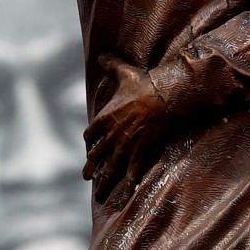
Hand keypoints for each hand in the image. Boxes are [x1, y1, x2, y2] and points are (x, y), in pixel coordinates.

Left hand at [83, 55, 168, 198]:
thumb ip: (111, 65)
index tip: (89, 147)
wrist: (163, 96)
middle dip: (91, 167)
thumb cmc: (143, 84)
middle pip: (97, 155)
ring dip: (104, 182)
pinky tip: (125, 194)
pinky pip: (132, 170)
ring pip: (111, 167)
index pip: (91, 133)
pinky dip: (129, 183)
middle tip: (86, 177)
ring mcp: (125, 144)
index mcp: (105, 117)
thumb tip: (100, 55)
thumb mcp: (124, 72)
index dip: (90, 140)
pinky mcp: (140, 150)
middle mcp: (111, 134)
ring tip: (98, 194)